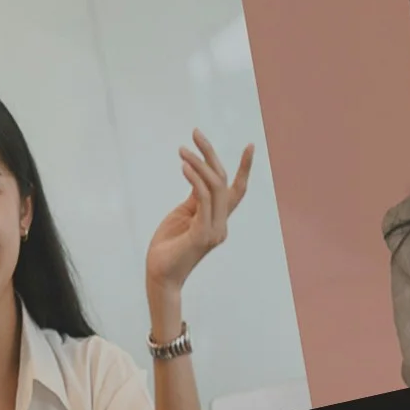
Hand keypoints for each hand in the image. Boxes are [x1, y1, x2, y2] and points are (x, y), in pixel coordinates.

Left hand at [140, 130, 249, 302]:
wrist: (160, 277)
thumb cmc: (168, 248)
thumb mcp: (183, 217)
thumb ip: (195, 199)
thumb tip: (197, 175)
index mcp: (218, 220)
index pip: (235, 190)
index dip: (244, 168)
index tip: (249, 145)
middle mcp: (221, 224)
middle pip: (224, 182)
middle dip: (211, 154)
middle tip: (196, 133)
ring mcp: (214, 230)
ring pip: (214, 187)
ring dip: (198, 164)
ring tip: (182, 150)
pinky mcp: (202, 235)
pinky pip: (202, 199)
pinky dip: (195, 179)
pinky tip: (184, 167)